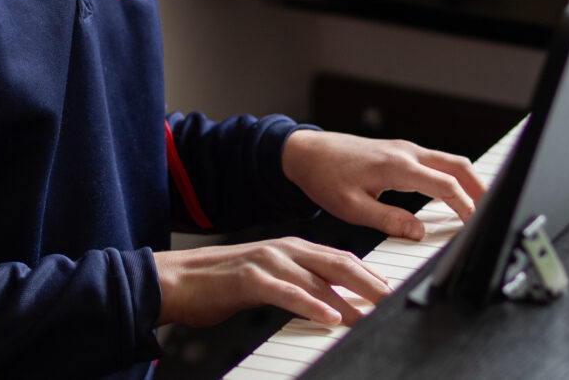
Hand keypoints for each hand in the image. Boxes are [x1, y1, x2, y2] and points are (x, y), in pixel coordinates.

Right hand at [153, 237, 389, 327]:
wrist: (173, 280)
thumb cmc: (218, 285)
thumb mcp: (265, 282)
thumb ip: (296, 288)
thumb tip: (329, 306)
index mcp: (290, 249)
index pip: (340, 259)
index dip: (370, 274)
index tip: (393, 291)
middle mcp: (283, 250)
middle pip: (338, 263)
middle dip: (371, 282)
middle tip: (395, 301)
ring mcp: (266, 261)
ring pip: (318, 278)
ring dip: (349, 298)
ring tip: (373, 314)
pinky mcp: (249, 279)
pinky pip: (288, 293)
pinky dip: (312, 306)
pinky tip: (331, 318)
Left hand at [282, 130, 484, 240]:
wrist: (307, 153)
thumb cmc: (325, 178)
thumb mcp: (351, 208)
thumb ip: (388, 220)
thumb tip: (419, 232)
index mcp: (397, 166)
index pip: (445, 186)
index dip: (466, 207)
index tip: (477, 226)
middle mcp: (406, 152)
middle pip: (458, 166)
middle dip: (481, 189)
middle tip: (495, 214)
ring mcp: (406, 149)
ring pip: (450, 161)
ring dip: (470, 181)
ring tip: (482, 206)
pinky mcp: (402, 151)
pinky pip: (437, 162)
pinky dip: (453, 177)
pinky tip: (455, 194)